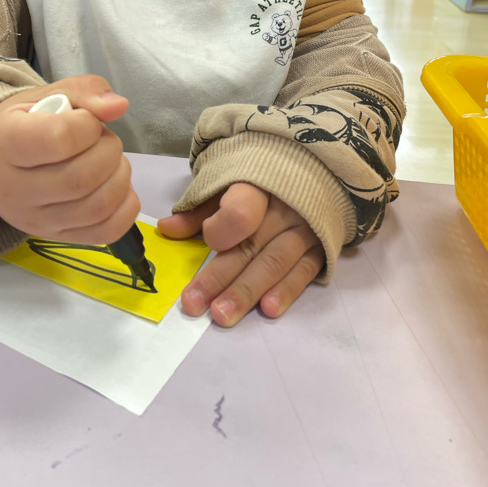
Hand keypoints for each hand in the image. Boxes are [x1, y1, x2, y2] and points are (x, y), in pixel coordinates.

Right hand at [0, 76, 138, 244]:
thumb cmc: (21, 124)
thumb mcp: (45, 94)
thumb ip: (83, 91)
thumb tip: (119, 106)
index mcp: (4, 144)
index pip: (59, 139)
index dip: (87, 125)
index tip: (85, 119)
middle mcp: (13, 190)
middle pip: (82, 177)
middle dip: (108, 150)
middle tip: (101, 139)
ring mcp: (34, 221)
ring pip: (97, 206)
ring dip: (120, 176)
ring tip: (109, 161)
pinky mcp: (55, 237)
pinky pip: (105, 232)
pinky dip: (125, 207)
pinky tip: (116, 186)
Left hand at [158, 183, 324, 327]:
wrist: (315, 171)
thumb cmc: (261, 180)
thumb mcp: (227, 183)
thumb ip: (200, 210)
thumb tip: (166, 230)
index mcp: (256, 186)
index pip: (240, 211)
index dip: (221, 229)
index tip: (207, 240)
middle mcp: (282, 208)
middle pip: (249, 246)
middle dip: (220, 277)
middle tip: (194, 304)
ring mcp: (304, 228)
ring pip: (274, 263)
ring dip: (248, 292)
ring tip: (223, 315)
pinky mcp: (320, 246)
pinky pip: (304, 271)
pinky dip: (288, 290)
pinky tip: (269, 309)